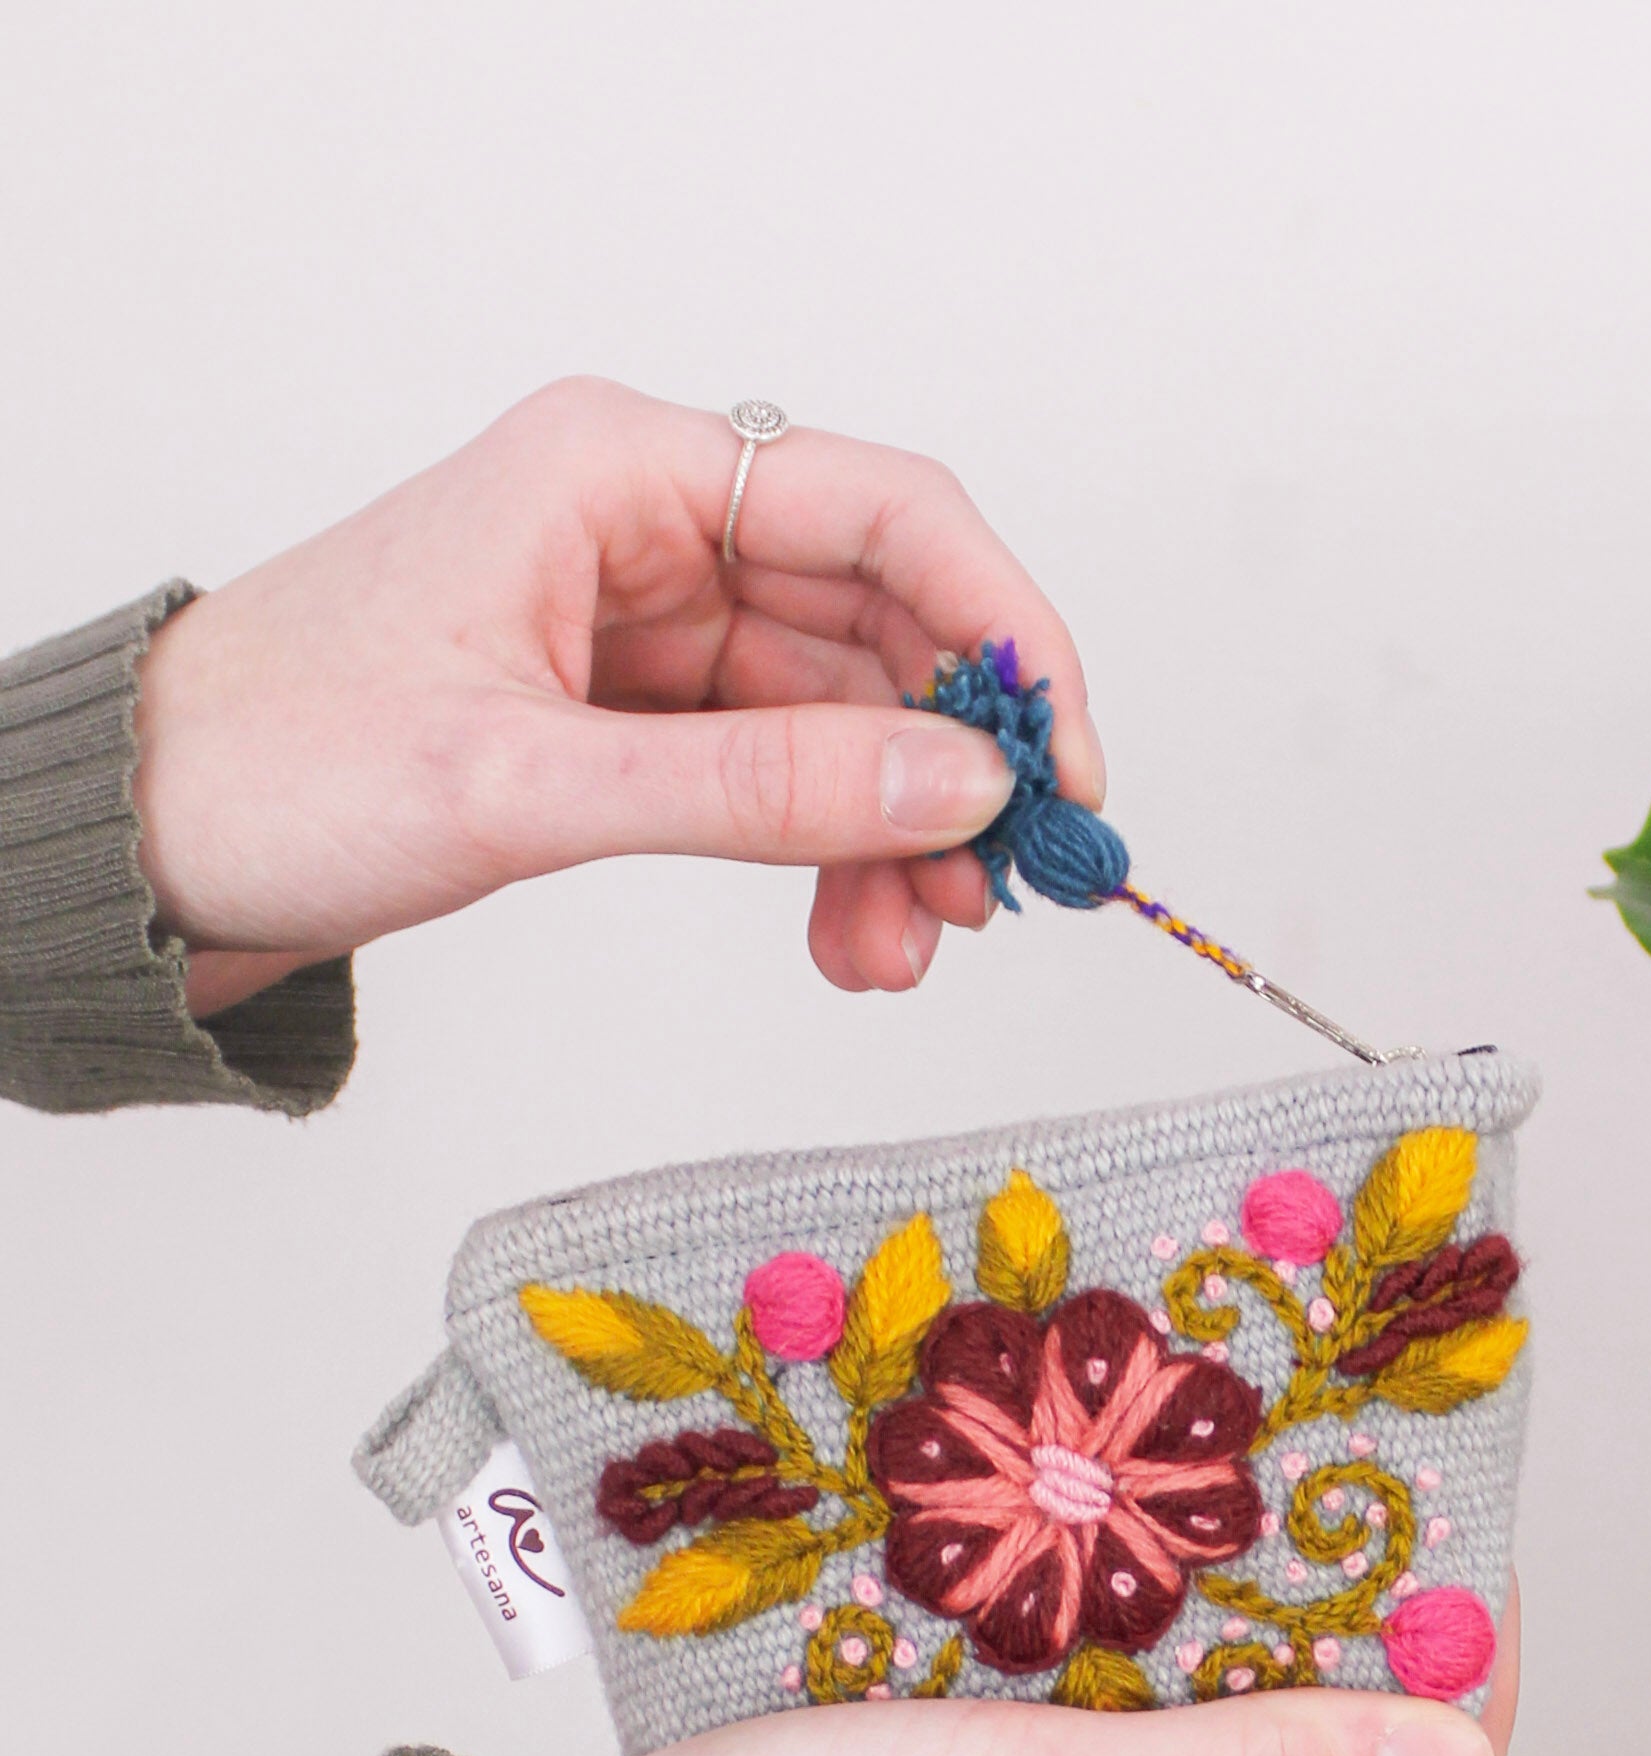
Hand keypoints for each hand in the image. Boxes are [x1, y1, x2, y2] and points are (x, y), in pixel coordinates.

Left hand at [132, 379, 1103, 1016]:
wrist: (149, 844)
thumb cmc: (277, 764)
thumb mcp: (529, 781)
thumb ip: (757, 786)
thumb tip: (959, 784)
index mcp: (620, 471)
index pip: (887, 514)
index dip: (1003, 634)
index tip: (1063, 765)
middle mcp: (652, 531)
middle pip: (881, 628)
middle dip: (951, 768)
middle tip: (1000, 893)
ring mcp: (647, 629)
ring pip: (842, 722)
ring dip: (894, 839)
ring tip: (906, 951)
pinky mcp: (630, 719)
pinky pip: (778, 779)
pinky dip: (828, 860)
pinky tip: (851, 938)